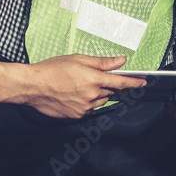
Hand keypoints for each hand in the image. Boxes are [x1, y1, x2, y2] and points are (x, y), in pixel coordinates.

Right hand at [23, 55, 145, 118]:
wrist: (32, 86)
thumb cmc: (52, 69)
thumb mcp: (78, 59)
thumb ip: (102, 62)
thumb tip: (120, 61)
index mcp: (93, 79)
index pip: (121, 82)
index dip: (134, 83)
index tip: (143, 82)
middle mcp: (91, 95)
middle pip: (111, 92)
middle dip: (110, 85)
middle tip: (98, 78)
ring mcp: (84, 108)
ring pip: (101, 101)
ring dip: (99, 94)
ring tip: (82, 84)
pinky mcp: (77, 116)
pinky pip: (89, 108)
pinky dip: (88, 101)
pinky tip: (75, 94)